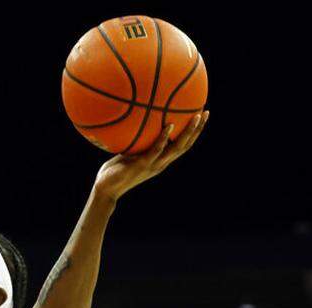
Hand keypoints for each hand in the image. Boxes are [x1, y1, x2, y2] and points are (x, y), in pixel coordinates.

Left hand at [93, 111, 208, 200]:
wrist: (105, 189)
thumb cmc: (114, 171)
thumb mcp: (129, 153)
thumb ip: (136, 143)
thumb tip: (135, 124)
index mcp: (161, 161)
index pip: (182, 146)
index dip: (193, 133)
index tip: (201, 117)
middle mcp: (161, 163)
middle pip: (186, 145)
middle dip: (197, 129)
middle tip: (206, 113)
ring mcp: (154, 165)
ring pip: (177, 148)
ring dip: (188, 132)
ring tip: (197, 116)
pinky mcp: (143, 165)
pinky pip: (157, 150)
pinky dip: (164, 138)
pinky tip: (169, 125)